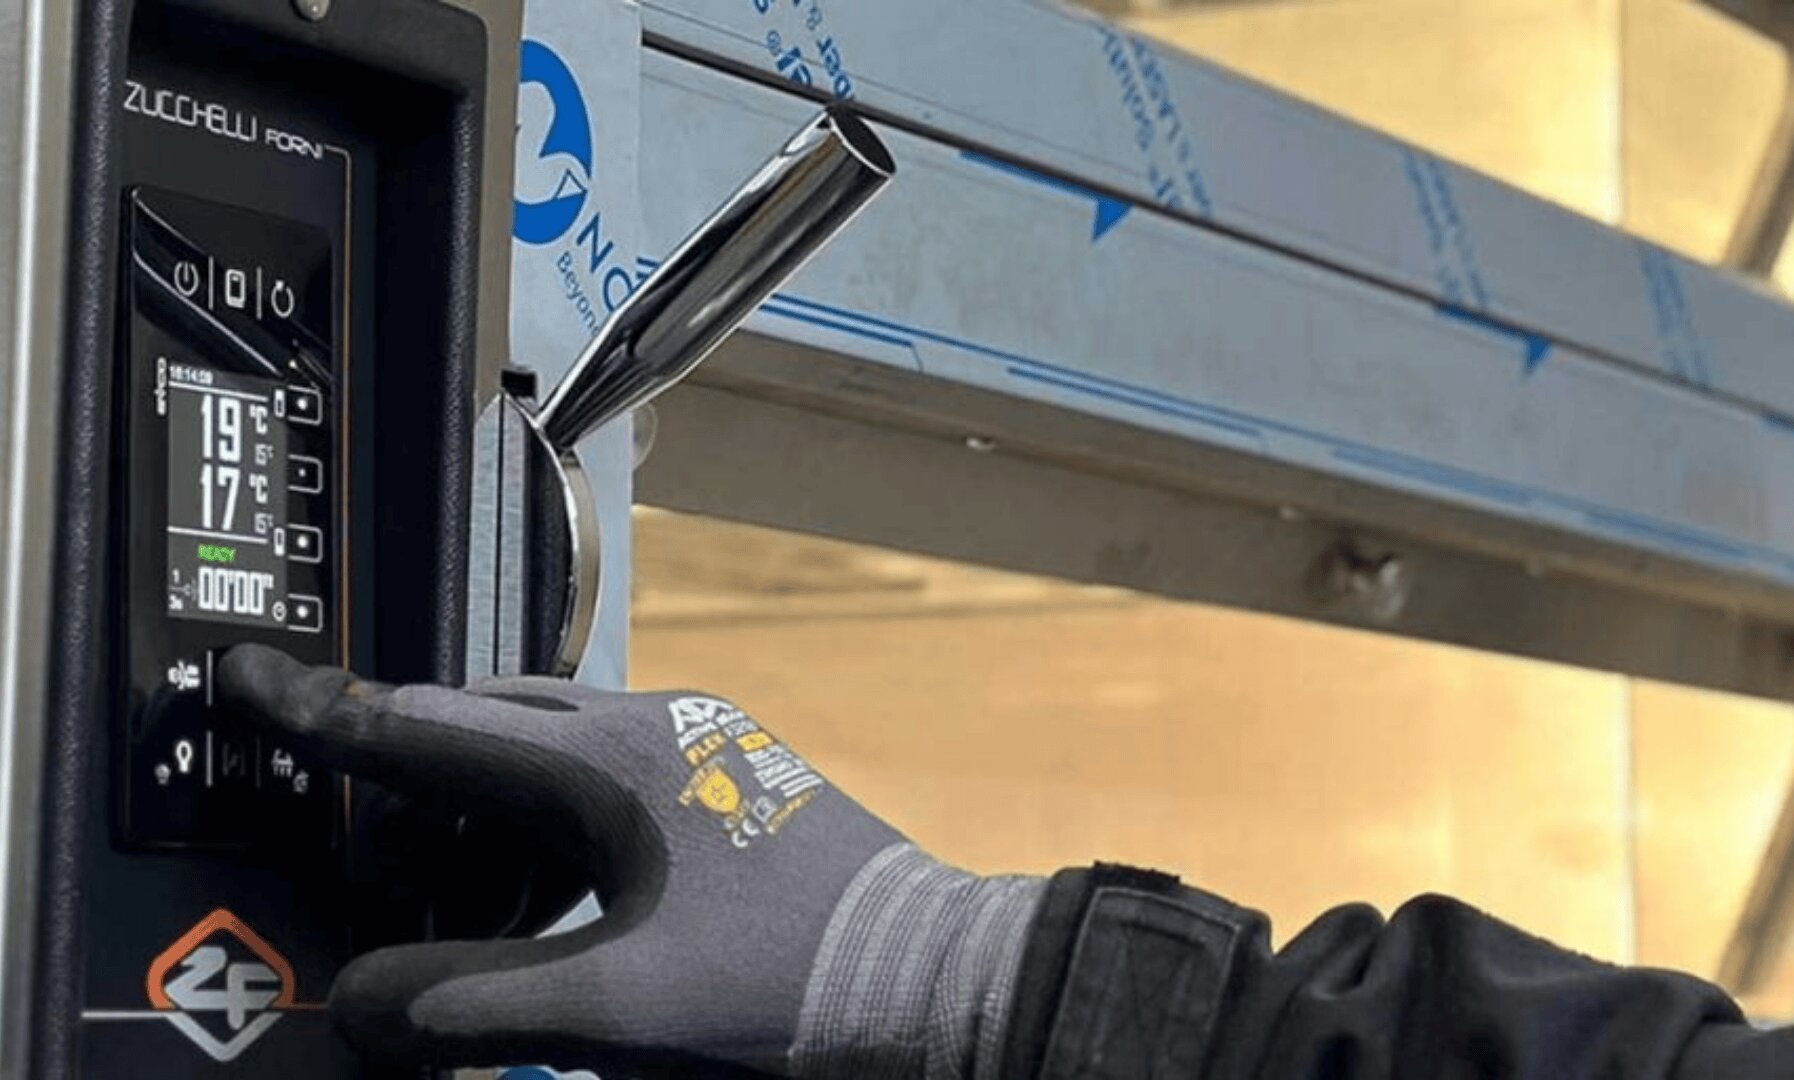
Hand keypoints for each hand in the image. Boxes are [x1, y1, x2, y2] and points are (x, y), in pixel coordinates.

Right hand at [217, 645, 1041, 1077]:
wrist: (943, 980)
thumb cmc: (798, 983)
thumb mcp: (619, 1005)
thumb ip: (474, 1001)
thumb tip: (361, 999)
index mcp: (618, 756)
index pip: (440, 725)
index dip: (331, 713)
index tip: (251, 682)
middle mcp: (658, 730)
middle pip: (489, 729)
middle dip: (404, 780)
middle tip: (347, 846)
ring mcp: (701, 756)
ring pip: (548, 762)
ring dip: (481, 823)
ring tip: (442, 905)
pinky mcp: (728, 793)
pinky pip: (604, 793)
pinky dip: (546, 844)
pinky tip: (538, 915)